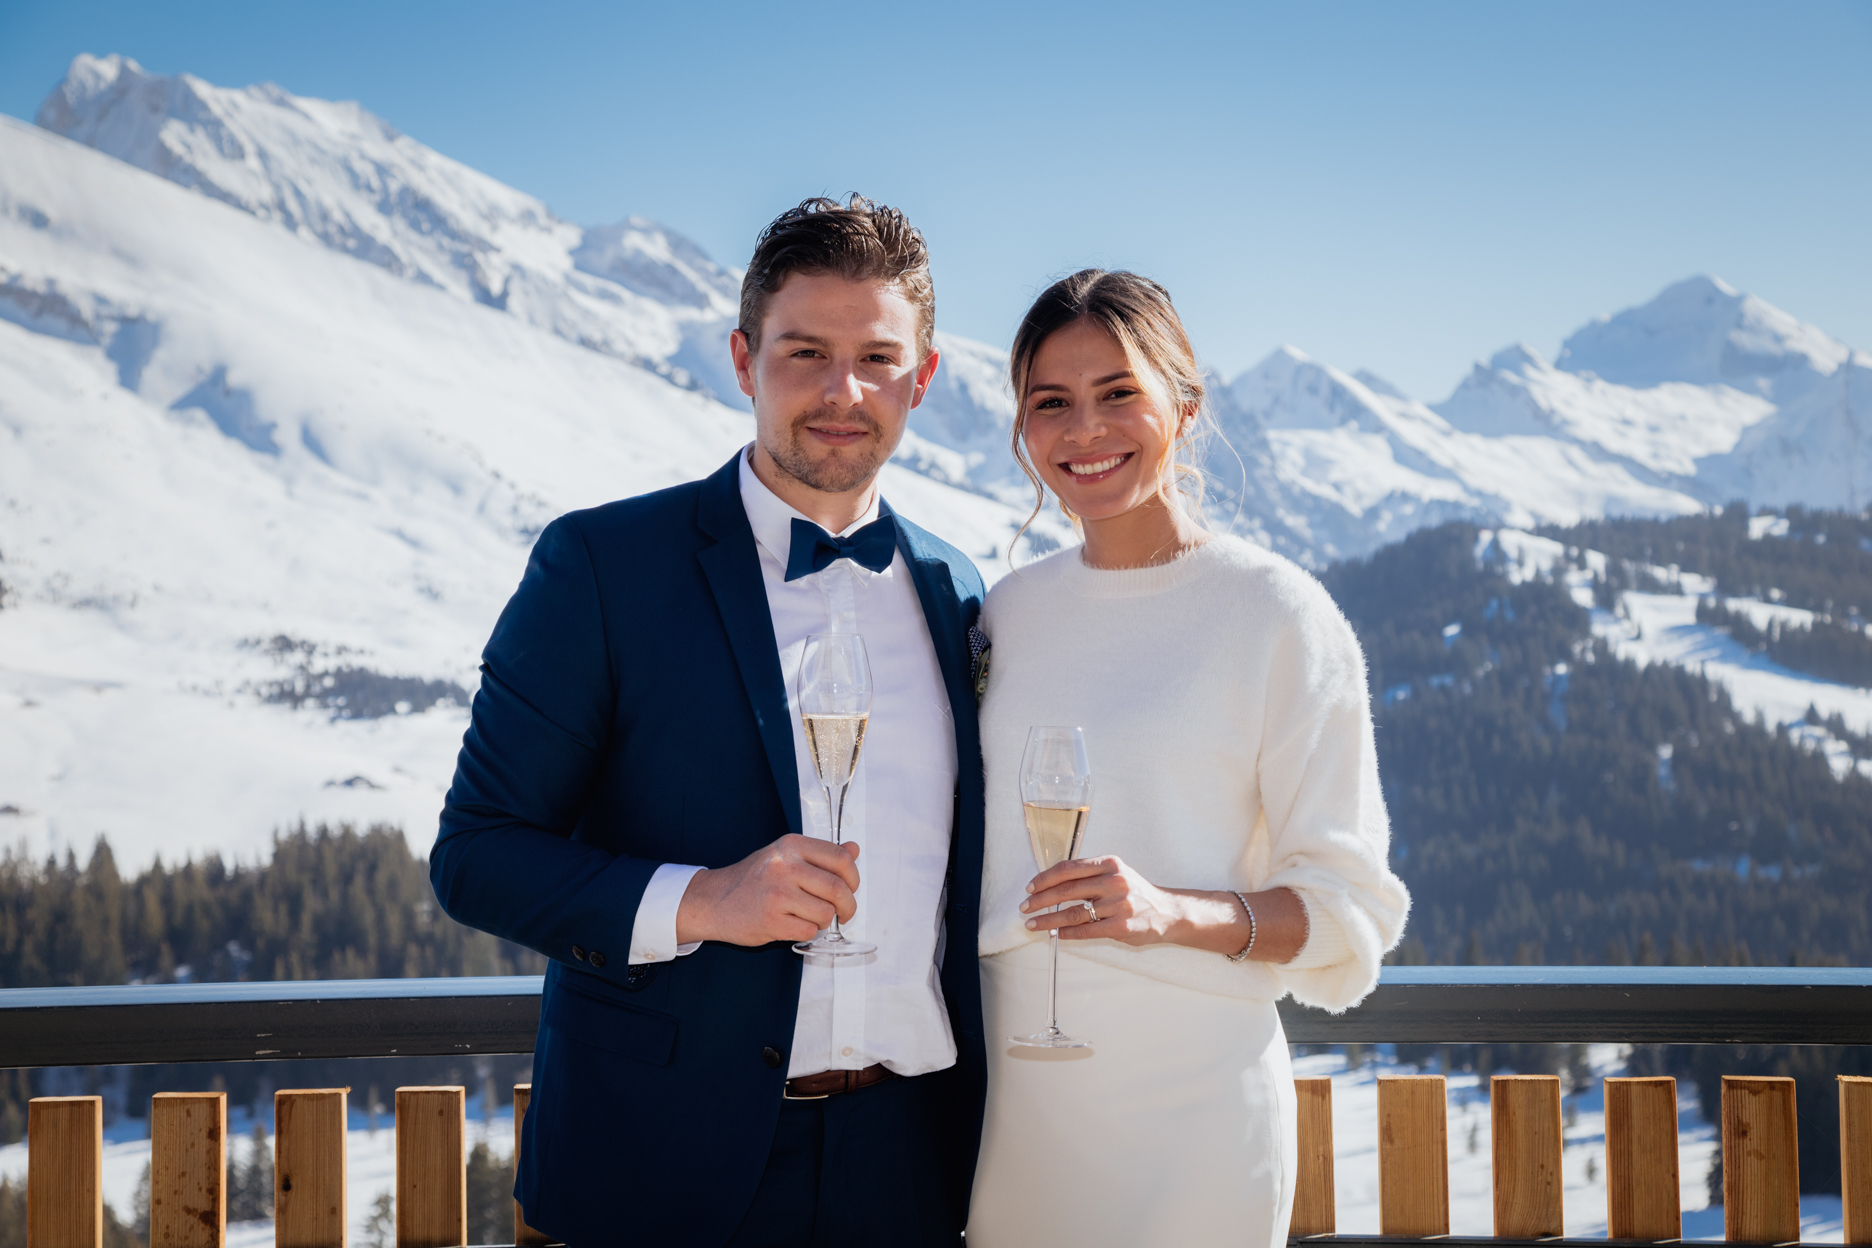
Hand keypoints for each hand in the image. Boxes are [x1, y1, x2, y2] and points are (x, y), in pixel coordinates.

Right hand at [675, 836, 860, 946]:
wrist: (714, 900)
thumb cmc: (754, 879)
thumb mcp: (785, 856)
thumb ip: (820, 854)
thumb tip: (854, 849)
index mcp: (791, 846)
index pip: (840, 859)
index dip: (854, 877)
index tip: (851, 888)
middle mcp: (784, 866)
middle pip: (838, 888)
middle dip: (848, 906)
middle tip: (844, 912)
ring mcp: (777, 894)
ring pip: (826, 913)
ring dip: (825, 920)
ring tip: (811, 917)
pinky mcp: (771, 921)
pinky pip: (809, 931)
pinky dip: (808, 931)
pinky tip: (795, 924)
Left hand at [1019, 857, 1305, 959]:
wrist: (1168, 912)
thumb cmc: (1134, 892)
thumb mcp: (1115, 873)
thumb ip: (1088, 875)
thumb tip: (1049, 882)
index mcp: (1110, 864)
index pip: (1069, 868)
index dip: (1045, 878)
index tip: (1030, 888)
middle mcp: (1114, 882)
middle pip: (1067, 890)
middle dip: (1040, 900)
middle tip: (1024, 908)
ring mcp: (1119, 905)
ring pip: (1073, 912)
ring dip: (1048, 920)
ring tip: (1033, 925)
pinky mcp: (1122, 928)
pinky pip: (1087, 931)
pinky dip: (1067, 933)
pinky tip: (1056, 935)